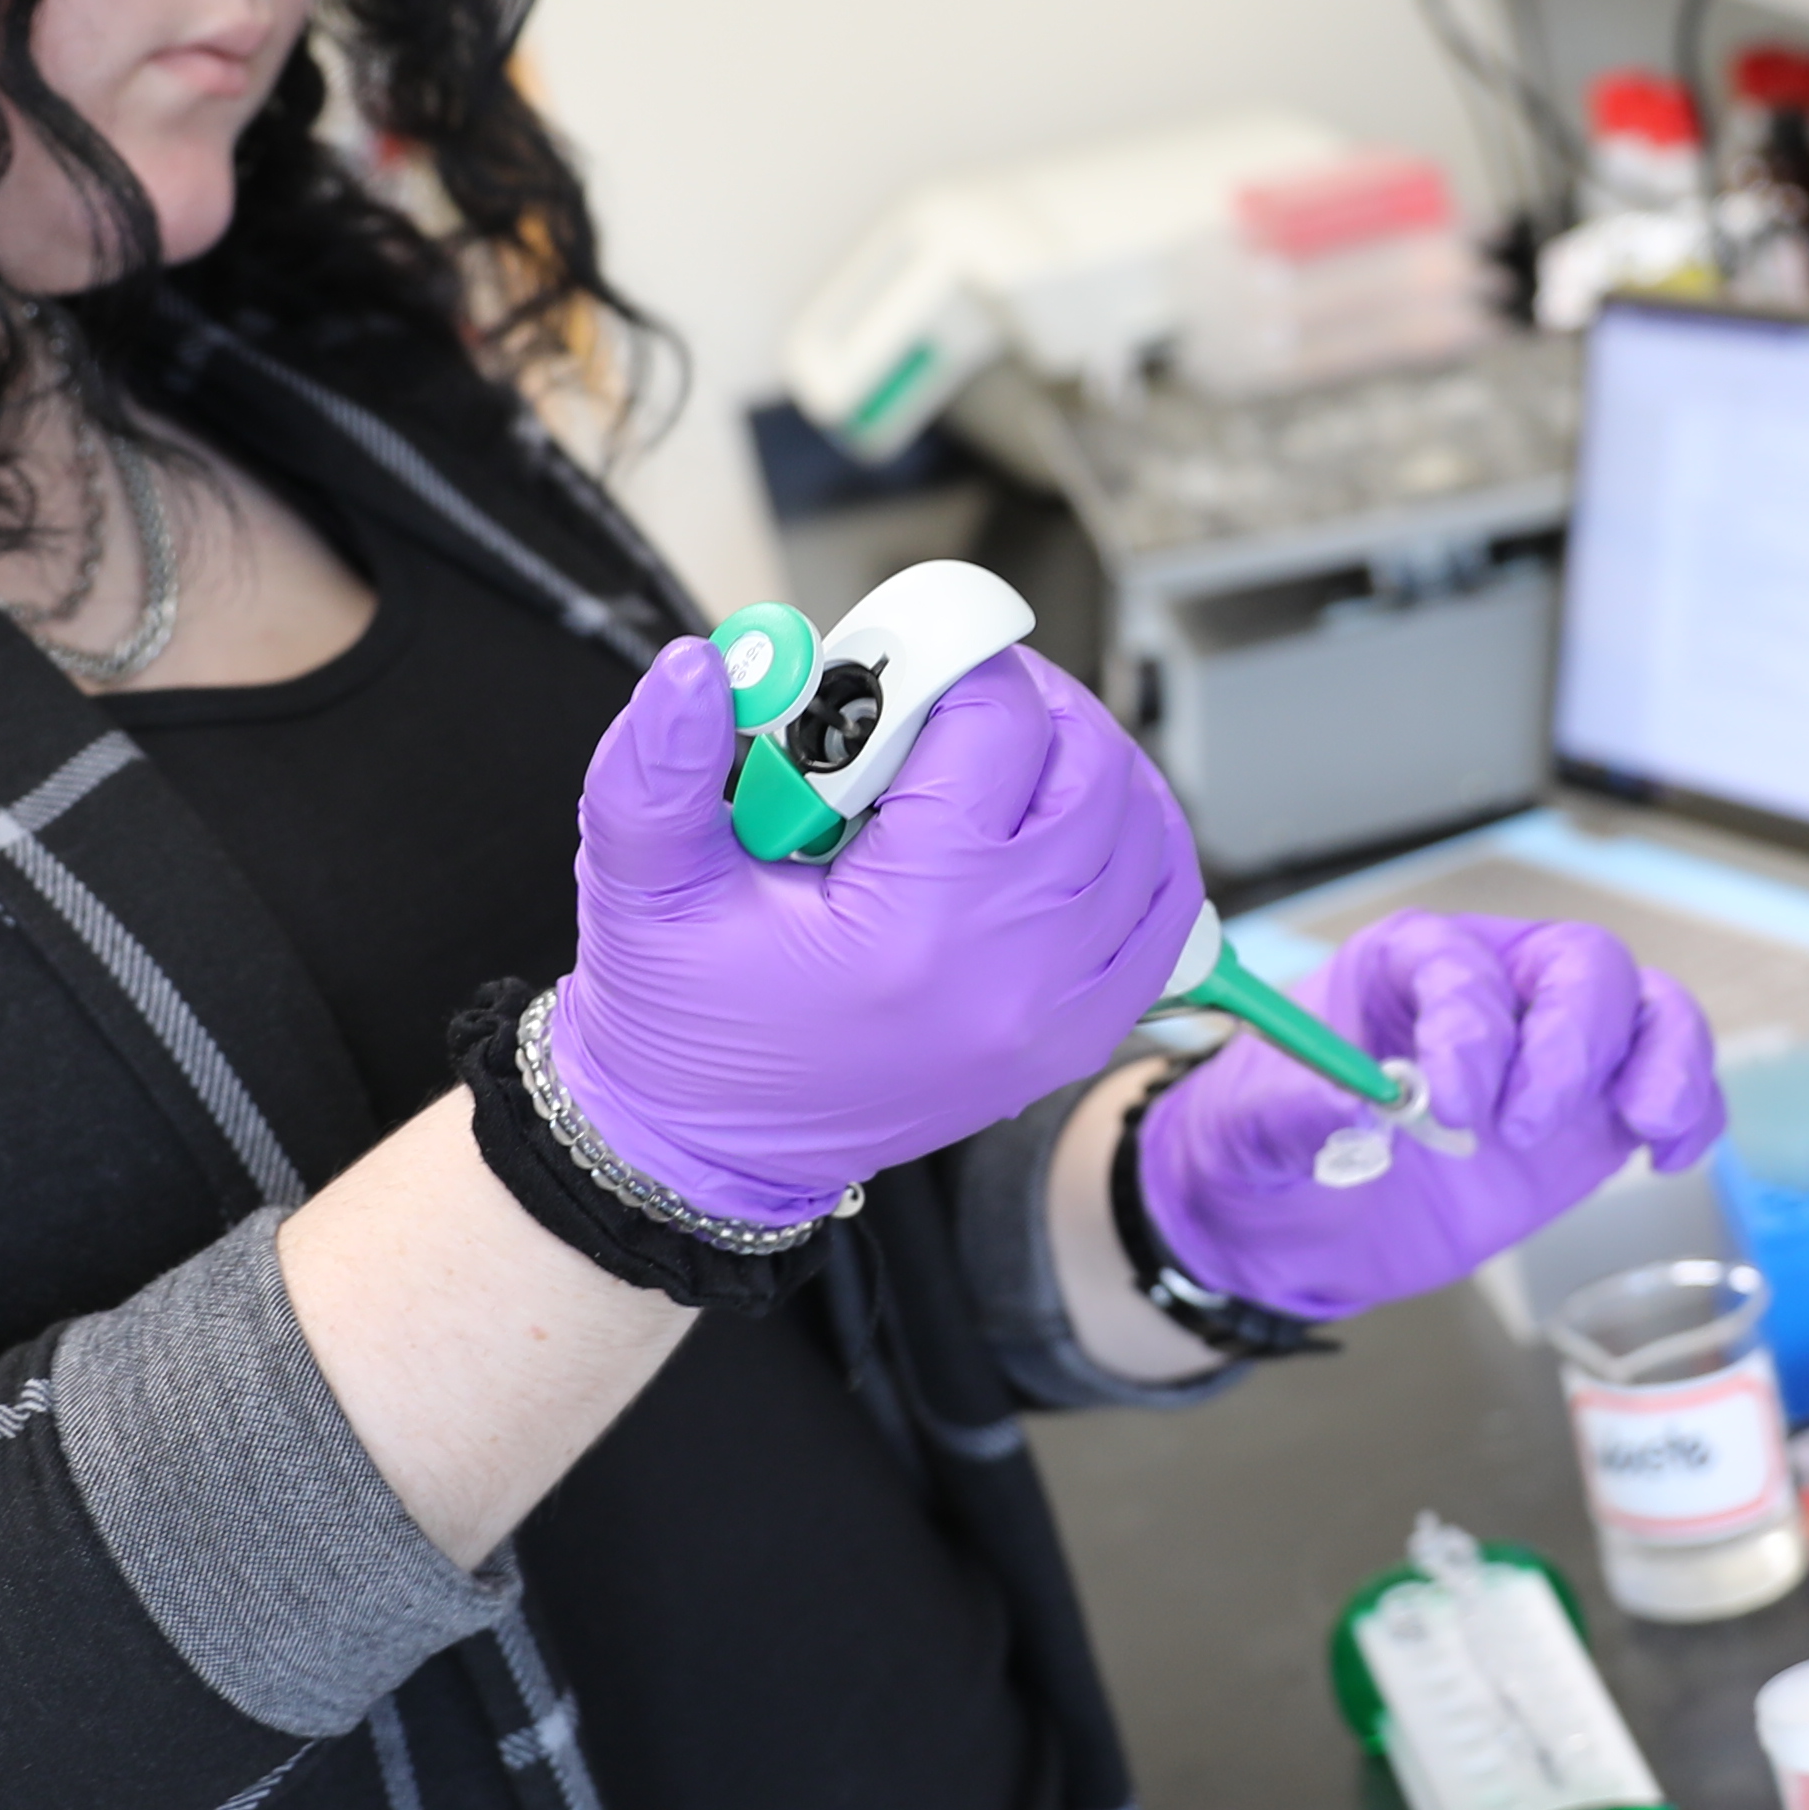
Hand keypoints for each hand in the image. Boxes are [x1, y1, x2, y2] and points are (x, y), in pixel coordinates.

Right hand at [546, 637, 1200, 1232]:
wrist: (707, 1147)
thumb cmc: (679, 1018)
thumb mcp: (641, 884)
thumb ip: (658, 766)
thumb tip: (699, 667)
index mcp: (910, 930)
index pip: (996, 732)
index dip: (951, 664)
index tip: (900, 661)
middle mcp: (1009, 974)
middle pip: (1092, 769)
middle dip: (1029, 704)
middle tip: (953, 695)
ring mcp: (1057, 1014)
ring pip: (1145, 832)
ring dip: (1087, 766)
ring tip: (1000, 753)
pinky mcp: (1074, 1038)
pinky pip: (1167, 917)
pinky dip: (1136, 850)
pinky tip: (1065, 824)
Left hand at [1140, 912, 1725, 1320]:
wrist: (1289, 1221)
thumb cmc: (1265, 1143)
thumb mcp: (1248, 1130)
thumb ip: (1295, 1113)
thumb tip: (1356, 1112)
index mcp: (1407, 965)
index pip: (1463, 968)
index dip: (1470, 1026)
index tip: (1446, 1104)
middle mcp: (1497, 990)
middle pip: (1581, 966)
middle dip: (1573, 1041)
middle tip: (1524, 1128)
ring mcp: (1553, 1052)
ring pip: (1646, 1010)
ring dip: (1666, 1058)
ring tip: (1648, 1125)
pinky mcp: (1589, 1117)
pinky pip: (1668, 1086)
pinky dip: (1691, 1111)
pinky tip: (1669, 1156)